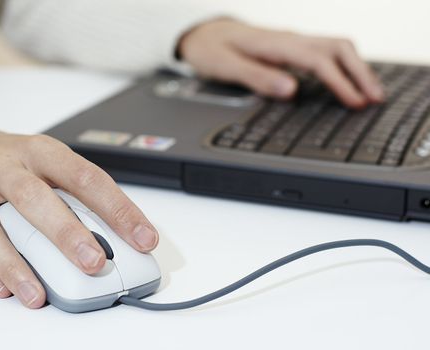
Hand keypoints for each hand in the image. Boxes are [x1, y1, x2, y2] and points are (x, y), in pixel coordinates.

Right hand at [0, 126, 158, 307]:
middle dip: (66, 233)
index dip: (117, 208)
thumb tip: (118, 237)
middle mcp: (3, 164)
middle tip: (93, 263)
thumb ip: (75, 197)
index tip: (143, 237)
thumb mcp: (46, 165)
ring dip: (16, 264)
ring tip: (39, 294)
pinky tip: (5, 288)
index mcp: (40, 151)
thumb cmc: (12, 164)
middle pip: (35, 198)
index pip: (85, 177)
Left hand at [178, 18, 383, 107]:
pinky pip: (326, 52)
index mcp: (274, 44)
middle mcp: (288, 39)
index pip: (317, 60)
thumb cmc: (211, 50)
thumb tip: (291, 91)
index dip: (340, 82)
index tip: (355, 102)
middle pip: (337, 47)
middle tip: (376, 98)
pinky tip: (348, 81)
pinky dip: (343, 66)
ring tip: (371, 93)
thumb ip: (257, 78)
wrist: (202, 34)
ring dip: (356, 68)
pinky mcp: (291, 48)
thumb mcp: (225, 67)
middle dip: (360, 72)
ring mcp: (291, 42)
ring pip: (335, 47)